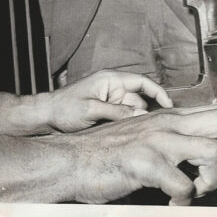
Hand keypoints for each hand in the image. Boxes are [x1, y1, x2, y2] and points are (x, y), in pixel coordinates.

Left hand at [48, 70, 172, 132]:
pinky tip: (133, 137)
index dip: (158, 92)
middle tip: (159, 128)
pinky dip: (129, 125)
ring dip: (138, 121)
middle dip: (149, 111)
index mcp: (111, 80)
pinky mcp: (106, 111)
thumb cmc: (64, 109)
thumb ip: (117, 112)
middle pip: (140, 98)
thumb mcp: (91, 110)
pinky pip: (124, 117)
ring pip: (133, 110)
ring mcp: (110, 99)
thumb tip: (142, 116)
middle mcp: (113, 88)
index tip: (170, 106)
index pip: (142, 82)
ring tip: (146, 135)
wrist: (46, 116)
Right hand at [69, 106, 216, 204]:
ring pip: (211, 152)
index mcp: (167, 118)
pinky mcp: (145, 162)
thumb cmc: (107, 154)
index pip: (216, 112)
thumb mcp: (144, 139)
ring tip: (194, 191)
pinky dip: (184, 200)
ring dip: (210, 179)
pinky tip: (171, 202)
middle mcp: (165, 123)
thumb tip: (201, 157)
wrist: (71, 161)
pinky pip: (183, 184)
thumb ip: (171, 142)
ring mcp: (156, 140)